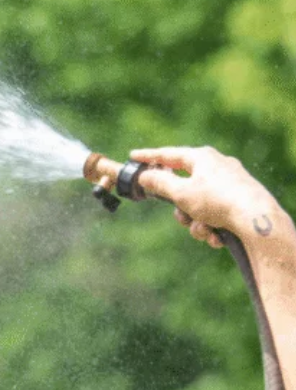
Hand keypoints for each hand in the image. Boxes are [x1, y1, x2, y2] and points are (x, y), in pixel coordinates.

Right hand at [129, 146, 281, 247]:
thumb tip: (144, 175)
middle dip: (179, 207)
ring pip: (198, 204)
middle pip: (184, 186)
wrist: (257, 221)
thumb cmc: (217, 201)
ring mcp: (230, 184)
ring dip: (195, 222)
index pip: (168, 154)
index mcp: (202, 157)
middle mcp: (217, 167)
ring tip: (204, 230)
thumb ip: (159, 182)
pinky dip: (211, 226)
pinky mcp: (240, 201)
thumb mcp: (180, 192)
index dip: (148, 156)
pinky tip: (218, 235)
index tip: (133, 156)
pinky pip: (214, 213)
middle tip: (179, 215)